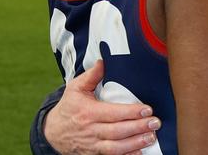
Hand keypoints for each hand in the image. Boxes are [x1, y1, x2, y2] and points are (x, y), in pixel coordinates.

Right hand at [44, 60, 160, 154]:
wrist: (52, 132)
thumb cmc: (69, 107)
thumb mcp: (75, 88)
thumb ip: (91, 76)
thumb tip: (103, 61)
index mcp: (88, 112)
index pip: (112, 113)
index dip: (131, 112)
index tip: (147, 109)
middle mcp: (91, 130)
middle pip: (117, 131)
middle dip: (138, 128)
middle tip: (155, 123)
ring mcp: (92, 145)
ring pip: (115, 147)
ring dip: (135, 143)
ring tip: (151, 137)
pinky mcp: (94, 154)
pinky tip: (139, 152)